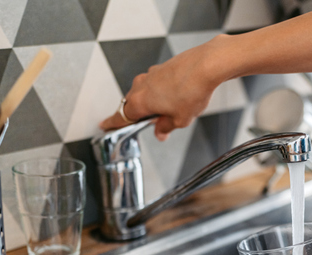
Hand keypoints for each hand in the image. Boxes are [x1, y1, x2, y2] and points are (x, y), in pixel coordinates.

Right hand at [99, 36, 227, 139]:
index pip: (121, 117)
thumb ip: (165, 127)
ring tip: (170, 111)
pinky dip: (161, 92)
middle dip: (139, 115)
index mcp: (139, 102)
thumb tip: (160, 132)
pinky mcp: (162, 67)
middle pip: (132, 104)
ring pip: (145, 93)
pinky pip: (156, 84)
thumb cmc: (192, 90)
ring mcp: (151, 74)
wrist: (206, 65)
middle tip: (148, 124)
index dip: (112, 123)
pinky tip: (176, 97)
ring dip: (152, 103)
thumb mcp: (179, 119)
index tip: (105, 125)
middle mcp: (141, 85)